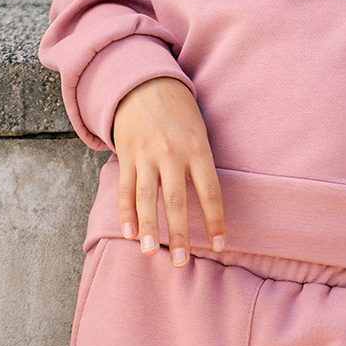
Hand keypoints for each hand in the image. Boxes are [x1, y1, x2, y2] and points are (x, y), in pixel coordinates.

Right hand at [111, 78, 226, 265]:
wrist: (145, 83)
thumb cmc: (180, 112)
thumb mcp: (200, 133)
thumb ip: (201, 166)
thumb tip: (206, 206)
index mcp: (198, 149)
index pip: (210, 192)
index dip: (215, 221)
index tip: (219, 245)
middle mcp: (171, 154)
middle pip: (176, 200)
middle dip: (179, 233)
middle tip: (181, 262)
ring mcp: (146, 155)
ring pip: (147, 198)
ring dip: (148, 228)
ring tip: (148, 252)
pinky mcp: (127, 155)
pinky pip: (125, 188)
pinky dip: (126, 212)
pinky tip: (129, 232)